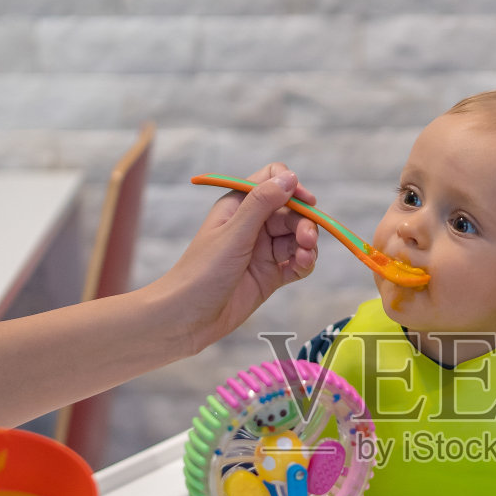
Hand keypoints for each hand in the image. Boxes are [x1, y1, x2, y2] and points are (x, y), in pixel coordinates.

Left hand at [155, 162, 319, 352]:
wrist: (188, 318)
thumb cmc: (202, 272)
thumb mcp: (233, 233)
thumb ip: (262, 203)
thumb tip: (290, 177)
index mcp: (238, 206)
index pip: (272, 182)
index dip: (292, 187)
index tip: (307, 202)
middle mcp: (253, 225)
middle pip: (291, 212)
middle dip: (303, 223)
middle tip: (306, 241)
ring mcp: (262, 251)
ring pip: (297, 238)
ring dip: (307, 245)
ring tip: (304, 259)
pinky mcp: (270, 275)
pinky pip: (296, 263)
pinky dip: (304, 263)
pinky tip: (302, 267)